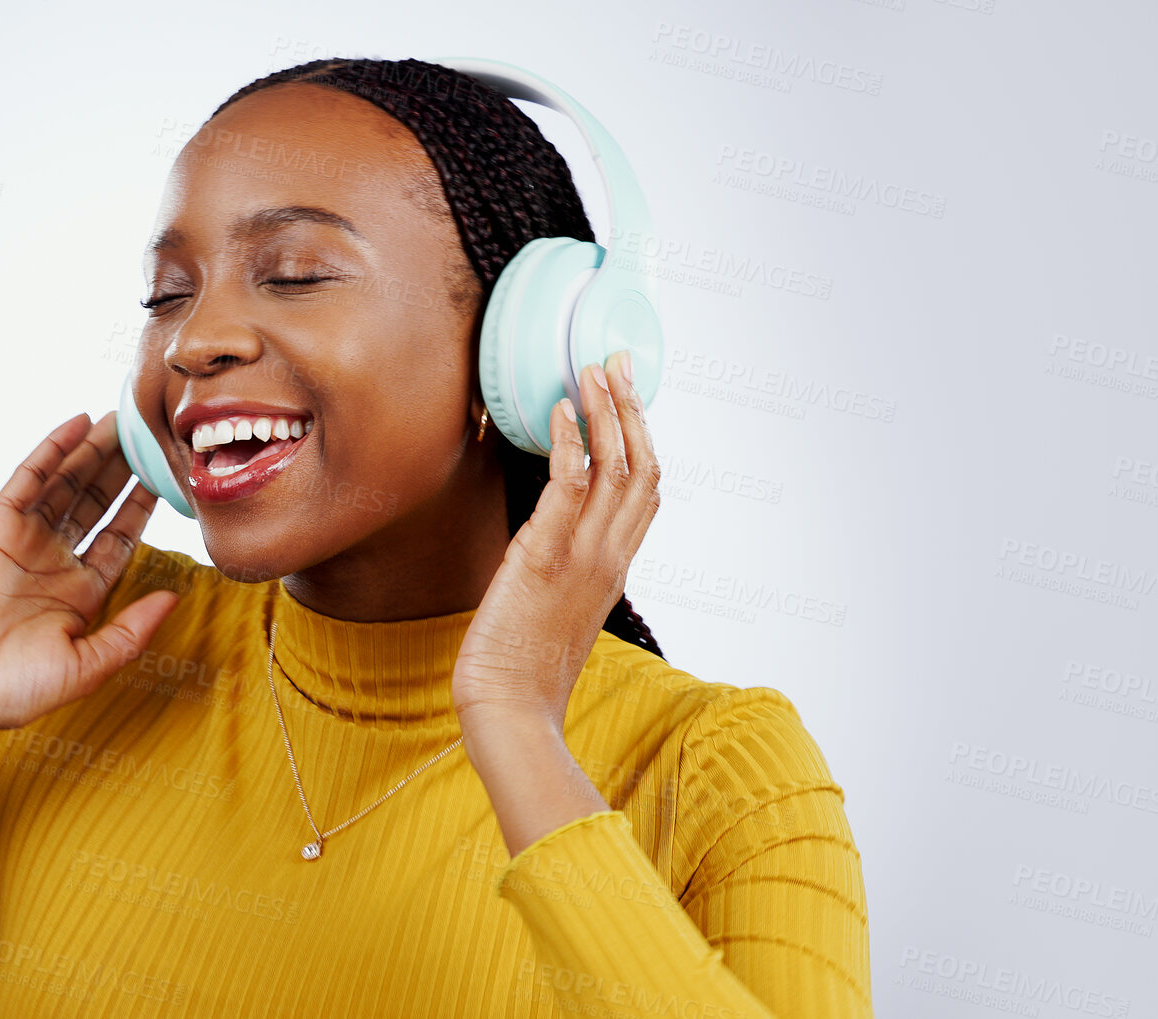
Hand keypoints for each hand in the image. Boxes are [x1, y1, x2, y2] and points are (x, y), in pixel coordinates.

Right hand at [0, 411, 181, 749]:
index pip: (120, 538)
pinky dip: (53, 449)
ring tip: (120, 420)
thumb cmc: (17, 688)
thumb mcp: (89, 665)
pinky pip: (30, 478)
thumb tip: (175, 597)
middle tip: (148, 435)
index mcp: (80, 592)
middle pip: (96, 502)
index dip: (142, 507)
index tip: (166, 479)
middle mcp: (54, 560)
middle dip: (122, 470)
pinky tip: (78, 424)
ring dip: (92, 451)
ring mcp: (24, 539)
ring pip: (66, 484)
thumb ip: (133, 631)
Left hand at [452, 350, 660, 729]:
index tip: (630, 398)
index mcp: (614, 568)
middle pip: (642, 467)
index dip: (643, 438)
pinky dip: (570, 444)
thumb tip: (547, 542)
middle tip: (618, 362)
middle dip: (632, 408)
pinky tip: (560, 413)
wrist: (510, 710)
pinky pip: (568, 487)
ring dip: (605, 412)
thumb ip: (564, 571)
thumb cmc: (522, 669)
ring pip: (615, 468)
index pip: (647, 492)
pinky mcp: (544, 557)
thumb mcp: (555, 609)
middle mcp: (609, 557)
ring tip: (591, 371)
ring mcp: (583, 556)